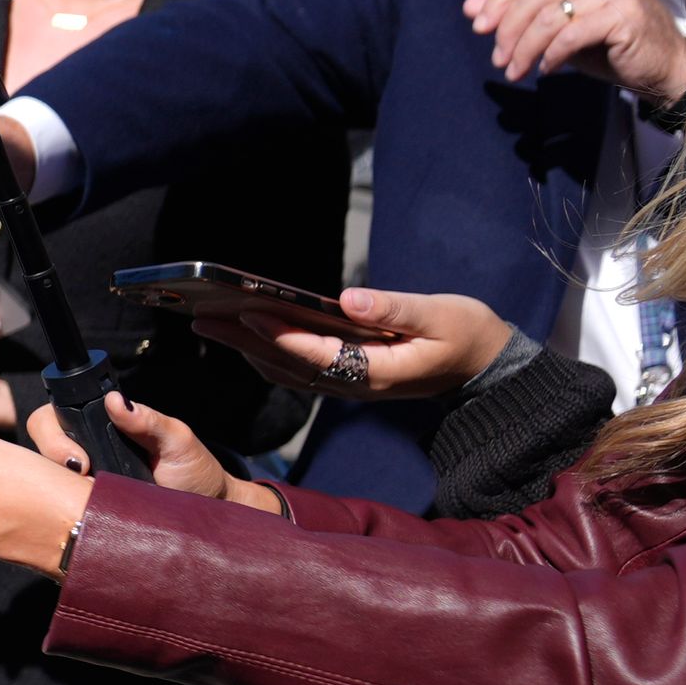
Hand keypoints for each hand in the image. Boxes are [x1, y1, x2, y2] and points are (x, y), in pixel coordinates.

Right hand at [18, 389, 272, 508]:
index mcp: (103, 426)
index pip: (55, 415)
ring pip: (46, 475)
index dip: (55, 434)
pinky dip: (66, 508)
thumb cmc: (195, 471)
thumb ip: (147, 419)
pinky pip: (59, 504)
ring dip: (62, 486)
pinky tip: (85, 512)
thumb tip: (115, 400)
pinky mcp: (83, 507)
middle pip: (42, 442)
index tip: (80, 458)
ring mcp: (81, 479)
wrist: (206, 517)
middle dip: (55, 457)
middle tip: (86, 475)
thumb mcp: (177, 440)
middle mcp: (85, 449)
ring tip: (92, 496)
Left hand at [195, 287, 507, 402]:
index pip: (316, 353)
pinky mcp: (348, 377)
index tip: (246, 312)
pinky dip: (266, 352)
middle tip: (200, 317)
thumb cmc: (467, 334)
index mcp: (377, 370)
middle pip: (287, 363)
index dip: (280, 334)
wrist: (485, 366)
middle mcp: (355, 383)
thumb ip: (395, 308)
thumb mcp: (441, 315)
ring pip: (286, 369)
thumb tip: (349, 300)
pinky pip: (298, 370)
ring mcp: (349, 384)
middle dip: (242, 340)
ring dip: (245, 347)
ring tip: (209, 323)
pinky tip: (243, 334)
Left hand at [463, 0, 685, 103]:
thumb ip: (517, 13)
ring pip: (549, 16)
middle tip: (498, 60)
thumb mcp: (557, 27)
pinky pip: (571, 34)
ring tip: (515, 71)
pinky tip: (545, 69)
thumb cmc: (609, 46)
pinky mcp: (627, 13)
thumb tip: (469, 7)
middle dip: (508, 30)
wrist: (663, 68)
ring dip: (524, 48)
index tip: (479, 28)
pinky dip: (551, 54)